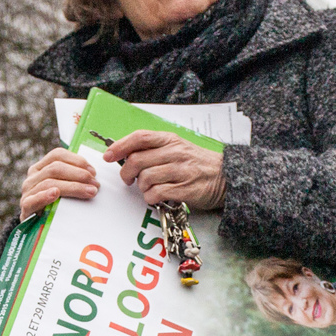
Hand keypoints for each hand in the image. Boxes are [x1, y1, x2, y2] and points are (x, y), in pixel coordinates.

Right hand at [19, 147, 99, 218]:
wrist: (36, 227)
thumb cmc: (54, 205)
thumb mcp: (62, 188)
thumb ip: (71, 179)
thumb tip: (94, 176)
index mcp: (41, 167)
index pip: (58, 155)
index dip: (77, 160)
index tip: (93, 171)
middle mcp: (32, 176)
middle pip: (55, 168)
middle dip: (79, 175)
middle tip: (95, 184)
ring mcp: (28, 191)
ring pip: (49, 182)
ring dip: (72, 187)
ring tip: (89, 192)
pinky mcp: (25, 207)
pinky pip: (33, 200)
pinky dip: (44, 196)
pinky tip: (55, 194)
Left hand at [103, 130, 225, 210]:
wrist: (227, 177)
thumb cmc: (198, 163)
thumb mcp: (178, 148)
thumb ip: (155, 149)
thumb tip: (126, 154)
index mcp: (171, 140)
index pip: (140, 138)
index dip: (120, 146)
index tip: (108, 155)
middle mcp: (175, 153)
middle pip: (137, 160)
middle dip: (126, 173)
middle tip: (128, 179)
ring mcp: (181, 171)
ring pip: (145, 178)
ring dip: (141, 187)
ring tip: (147, 188)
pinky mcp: (185, 189)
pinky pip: (157, 193)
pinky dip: (150, 198)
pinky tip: (155, 197)